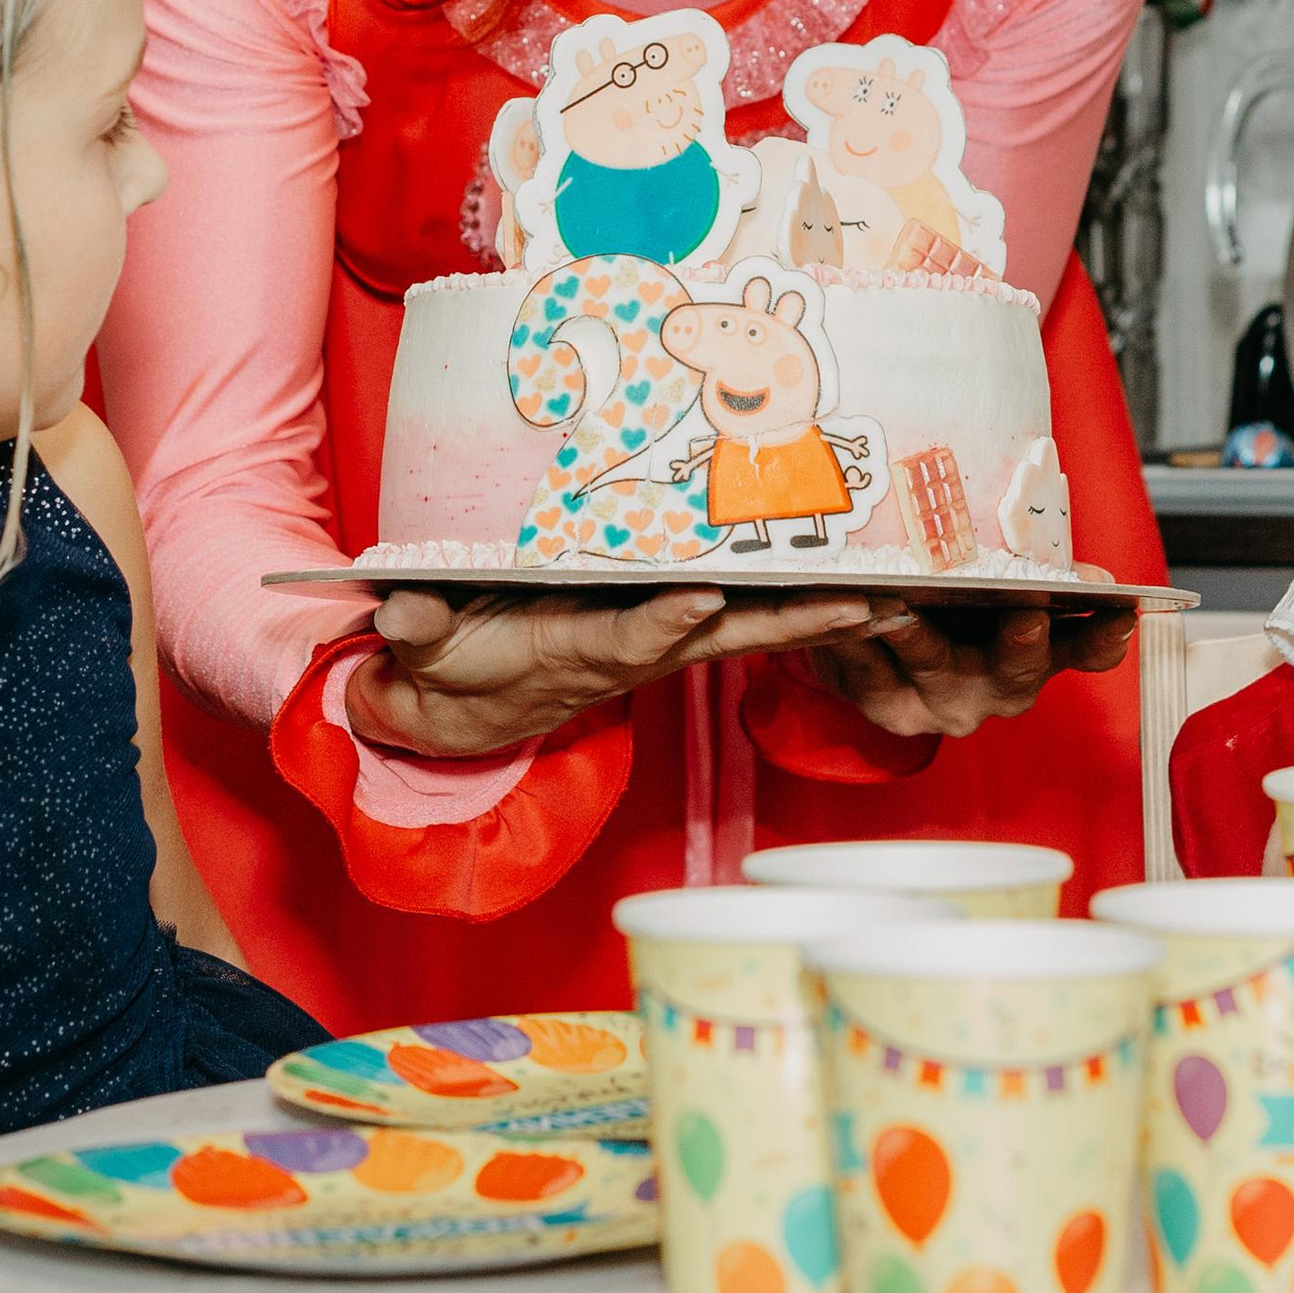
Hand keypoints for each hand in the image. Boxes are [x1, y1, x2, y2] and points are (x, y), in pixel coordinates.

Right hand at [353, 584, 885, 757]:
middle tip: (866, 606)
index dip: (664, 619)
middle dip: (795, 623)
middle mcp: (637, 649)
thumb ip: (416, 629)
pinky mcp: (673, 626)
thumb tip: (396, 608)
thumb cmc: (447, 669)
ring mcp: (662, 639)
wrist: (466, 708)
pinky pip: (749, 612)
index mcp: (577, 651)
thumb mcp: (417, 656)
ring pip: (753, 624)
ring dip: (820, 613)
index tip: (703, 597)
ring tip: (897, 593)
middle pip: (727, 636)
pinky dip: (802, 601)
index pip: (629, 637)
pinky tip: (862, 584)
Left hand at [802, 598, 1131, 740]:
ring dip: (918, 635)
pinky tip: (846, 606)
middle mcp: (996, 690)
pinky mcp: (883, 705)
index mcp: (1038, 656)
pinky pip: (867, 669)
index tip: (1122, 613)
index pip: (1086, 652)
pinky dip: (855, 638)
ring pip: (933, 666)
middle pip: (1015, 671)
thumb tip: (1094, 577)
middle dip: (1021, 642)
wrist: (876, 648)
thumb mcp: (998, 587)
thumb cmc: (951, 608)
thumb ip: (1039, 576)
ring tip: (902, 602)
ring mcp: (940, 704)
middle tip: (1026, 613)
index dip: (1105, 637)